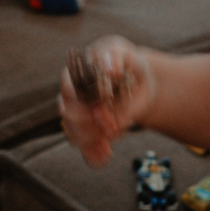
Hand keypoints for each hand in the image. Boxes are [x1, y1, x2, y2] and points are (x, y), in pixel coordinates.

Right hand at [58, 35, 155, 166]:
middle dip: (88, 125)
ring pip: (73, 134)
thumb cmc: (127, 63)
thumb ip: (115, 57)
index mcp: (75, 75)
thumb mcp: (124, 53)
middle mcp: (72, 98)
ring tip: (107, 147)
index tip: (104, 110)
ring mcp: (80, 117)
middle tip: (111, 127)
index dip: (84, 103)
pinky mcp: (91, 132)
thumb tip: (110, 70)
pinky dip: (93, 156)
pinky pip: (84, 148)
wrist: (140, 81)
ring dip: (90, 142)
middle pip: (69, 116)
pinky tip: (105, 156)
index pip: (69, 91)